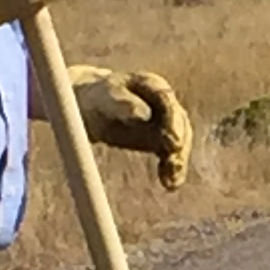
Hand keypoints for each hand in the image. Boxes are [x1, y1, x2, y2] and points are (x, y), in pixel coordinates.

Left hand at [70, 62, 193, 190]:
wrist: (89, 109)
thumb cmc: (96, 99)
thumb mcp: (105, 99)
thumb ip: (122, 105)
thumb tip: (141, 115)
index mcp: (152, 84)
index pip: (168, 102)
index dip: (173, 122)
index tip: (173, 142)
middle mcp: (164, 102)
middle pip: (180, 123)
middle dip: (179, 144)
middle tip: (173, 162)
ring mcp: (166, 122)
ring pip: (180, 142)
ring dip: (178, 161)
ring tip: (170, 180)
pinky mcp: (160, 140)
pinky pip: (172, 156)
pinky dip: (173, 170)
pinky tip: (170, 184)